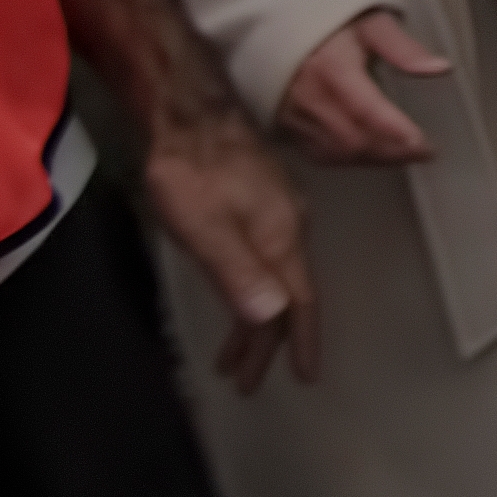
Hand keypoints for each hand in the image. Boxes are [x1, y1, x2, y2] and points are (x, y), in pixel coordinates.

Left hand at [143, 109, 314, 391]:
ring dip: (258, 320)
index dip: (302, 342)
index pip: (300, 303)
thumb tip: (274, 317)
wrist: (190, 117)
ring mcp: (277, 215)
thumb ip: (240, 273)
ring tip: (236, 353)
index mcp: (281, 240)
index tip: (307, 376)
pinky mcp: (260, 204)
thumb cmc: (193, 174)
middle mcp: (289, 229)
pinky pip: (267, 261)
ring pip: (275, 280)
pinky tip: (242, 294)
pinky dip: (255, 291)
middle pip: (287, 297)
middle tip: (249, 379)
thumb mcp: (208, 230)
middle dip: (269, 344)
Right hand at [277, 9, 446, 168]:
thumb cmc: (331, 25)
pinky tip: (371, 155)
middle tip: (423, 152)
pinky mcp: (286, 127)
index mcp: (333, 68)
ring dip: (373, 160)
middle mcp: (310, 97)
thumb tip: (438, 68)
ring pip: (337, 152)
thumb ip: (404, 48)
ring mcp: (294, 115)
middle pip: (353, 140)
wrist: (278, 28)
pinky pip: (318, 154)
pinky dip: (348, 160)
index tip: (423, 144)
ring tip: (403, 155)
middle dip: (392, 152)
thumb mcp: (372, 24)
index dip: (395, 131)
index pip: (366, 110)